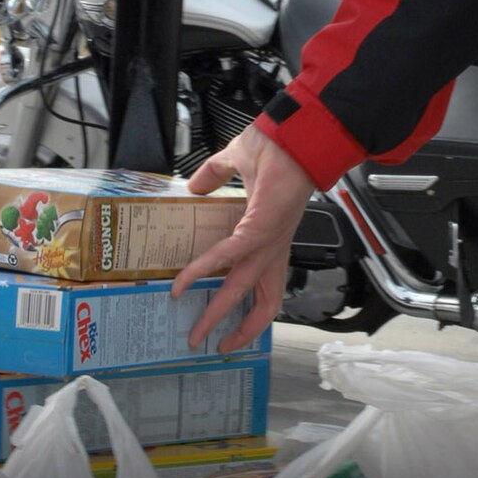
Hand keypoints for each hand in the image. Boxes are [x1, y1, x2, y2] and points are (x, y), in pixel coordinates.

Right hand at [171, 123, 316, 349]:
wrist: (294, 134)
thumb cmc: (275, 147)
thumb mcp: (236, 164)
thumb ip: (214, 176)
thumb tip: (193, 187)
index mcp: (271, 238)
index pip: (265, 285)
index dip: (250, 310)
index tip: (228, 325)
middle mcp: (273, 247)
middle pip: (262, 302)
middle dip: (238, 330)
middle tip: (211, 343)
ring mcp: (269, 241)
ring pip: (247, 291)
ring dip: (219, 313)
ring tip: (197, 331)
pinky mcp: (260, 229)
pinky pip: (228, 257)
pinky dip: (204, 270)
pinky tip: (183, 280)